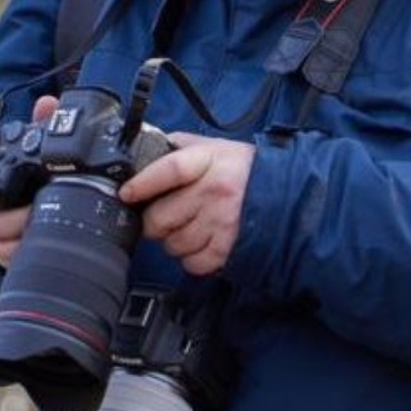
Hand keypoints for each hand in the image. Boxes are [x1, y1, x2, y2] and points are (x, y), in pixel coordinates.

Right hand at [0, 93, 57, 268]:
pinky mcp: (6, 257)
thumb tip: (47, 103)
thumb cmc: (28, 177)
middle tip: (37, 209)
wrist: (29, 211)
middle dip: (14, 219)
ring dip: (24, 236)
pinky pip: (13, 261)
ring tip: (46, 224)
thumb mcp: (33, 149)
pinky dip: (29, 253)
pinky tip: (47, 242)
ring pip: (1, 246)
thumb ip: (40, 123)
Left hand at [119, 132, 253, 276]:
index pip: (169, 170)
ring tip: (186, 228)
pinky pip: (194, 263)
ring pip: (174, 244)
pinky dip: (191, 259)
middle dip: (153, 222)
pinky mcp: (229, 247)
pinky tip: (198, 244)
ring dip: (173, 241)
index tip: (127, 193)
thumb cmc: (241, 168)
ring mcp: (223, 222)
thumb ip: (178, 146)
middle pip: (162, 217)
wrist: (283, 189)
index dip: (142, 184)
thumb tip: (145, 150)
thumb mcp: (212, 147)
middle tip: (160, 217)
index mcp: (208, 160)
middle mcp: (215, 191)